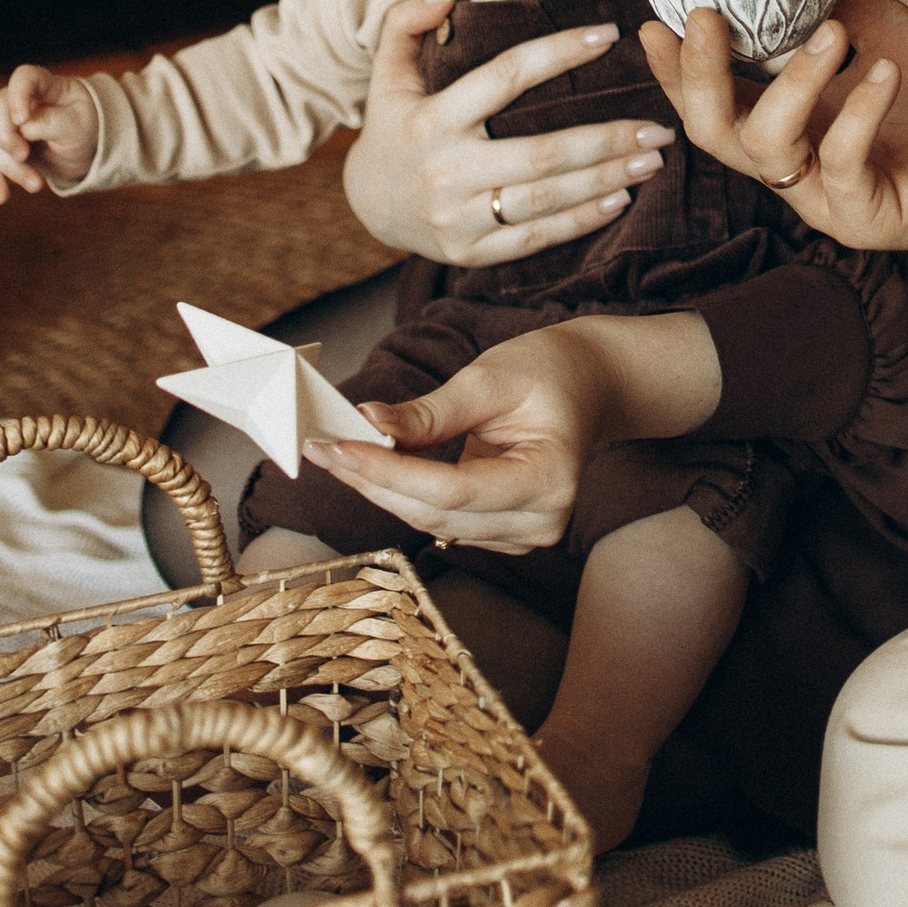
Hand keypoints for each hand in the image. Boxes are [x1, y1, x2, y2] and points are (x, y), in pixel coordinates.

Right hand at [0, 63, 100, 203]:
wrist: (87, 148)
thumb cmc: (86, 127)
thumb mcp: (77, 125)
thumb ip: (52, 122)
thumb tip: (24, 128)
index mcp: (44, 85)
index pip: (23, 78)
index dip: (17, 96)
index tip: (21, 120)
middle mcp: (20, 101)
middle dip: (5, 136)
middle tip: (23, 155)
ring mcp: (9, 125)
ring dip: (10, 166)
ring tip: (37, 185)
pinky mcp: (6, 149)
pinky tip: (2, 197)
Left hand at [303, 313, 716, 553]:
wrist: (590, 385)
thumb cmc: (547, 371)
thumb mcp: (489, 377)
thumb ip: (431, 410)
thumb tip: (367, 422)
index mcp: (550, 478)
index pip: (452, 489)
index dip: (388, 473)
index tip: (335, 448)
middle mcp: (542, 520)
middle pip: (435, 512)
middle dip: (371, 480)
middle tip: (317, 447)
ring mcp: (526, 535)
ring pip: (432, 521)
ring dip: (379, 489)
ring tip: (334, 453)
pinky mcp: (505, 534)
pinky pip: (442, 520)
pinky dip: (402, 494)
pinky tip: (370, 469)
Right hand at [342, 0, 672, 262]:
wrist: (367, 205)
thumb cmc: (394, 126)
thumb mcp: (387, 72)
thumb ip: (407, 20)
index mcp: (433, 119)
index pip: (505, 77)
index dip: (559, 52)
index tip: (610, 34)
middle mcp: (448, 171)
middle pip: (542, 152)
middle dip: (606, 138)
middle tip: (658, 125)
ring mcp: (460, 217)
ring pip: (546, 198)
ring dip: (606, 179)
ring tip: (651, 159)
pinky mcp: (472, 252)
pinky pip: (536, 237)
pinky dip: (581, 220)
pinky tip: (620, 200)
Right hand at [638, 0, 907, 255]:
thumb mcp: (887, 33)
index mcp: (788, 124)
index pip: (712, 101)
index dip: (676, 68)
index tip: (654, 18)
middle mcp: (794, 165)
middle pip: (714, 132)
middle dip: (699, 76)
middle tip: (704, 19)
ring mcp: (825, 199)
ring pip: (769, 149)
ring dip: (792, 82)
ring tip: (831, 33)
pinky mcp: (867, 221)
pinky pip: (843, 166)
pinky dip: (860, 112)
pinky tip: (886, 71)